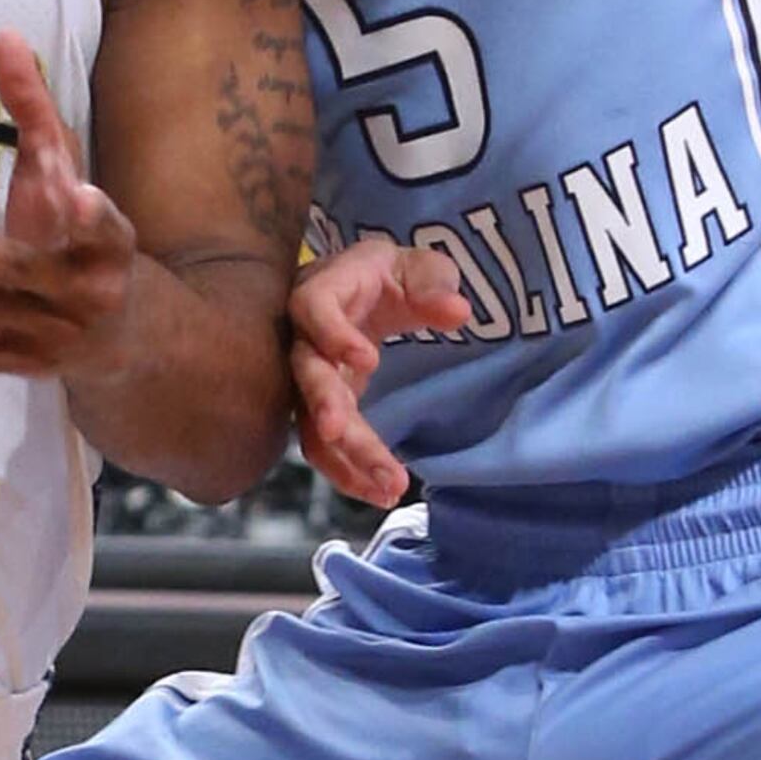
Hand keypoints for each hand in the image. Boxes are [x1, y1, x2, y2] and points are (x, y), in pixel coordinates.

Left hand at [0, 34, 136, 381]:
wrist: (131, 333)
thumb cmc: (84, 233)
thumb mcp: (67, 171)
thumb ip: (33, 107)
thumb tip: (1, 34)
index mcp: (107, 242)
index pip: (105, 227)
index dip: (93, 214)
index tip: (78, 194)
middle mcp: (82, 291)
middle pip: (24, 273)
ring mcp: (49, 333)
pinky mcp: (18, 363)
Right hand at [286, 234, 475, 508]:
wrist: (367, 288)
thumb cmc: (392, 275)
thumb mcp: (419, 267)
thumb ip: (434, 284)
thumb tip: (457, 312)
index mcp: (323, 290)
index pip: (313, 309)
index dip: (332, 334)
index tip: (367, 360)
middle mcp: (303, 337)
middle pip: (306, 376)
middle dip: (329, 410)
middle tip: (355, 442)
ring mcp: (309, 377)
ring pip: (310, 422)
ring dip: (344, 458)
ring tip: (387, 488)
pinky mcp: (322, 407)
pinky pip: (324, 444)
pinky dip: (348, 471)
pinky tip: (380, 492)